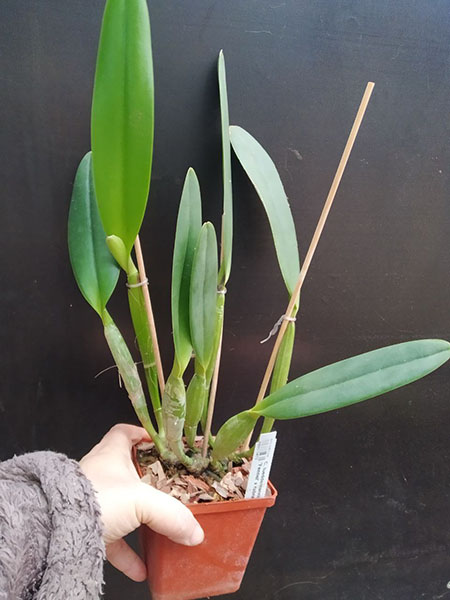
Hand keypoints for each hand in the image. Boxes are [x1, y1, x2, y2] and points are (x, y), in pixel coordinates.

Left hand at [79, 424, 203, 581]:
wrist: (57, 531)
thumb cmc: (94, 500)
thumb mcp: (142, 501)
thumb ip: (172, 514)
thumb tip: (194, 530)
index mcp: (110, 455)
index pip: (124, 433)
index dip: (141, 434)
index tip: (158, 443)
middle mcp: (100, 474)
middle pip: (126, 470)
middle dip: (147, 480)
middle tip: (167, 487)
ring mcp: (92, 501)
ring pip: (120, 506)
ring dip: (140, 519)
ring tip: (160, 530)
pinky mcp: (87, 528)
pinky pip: (113, 541)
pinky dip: (129, 554)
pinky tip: (143, 569)